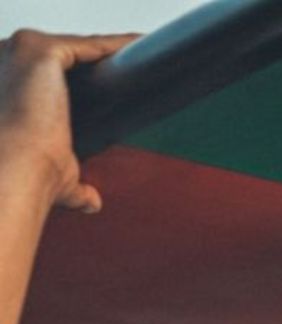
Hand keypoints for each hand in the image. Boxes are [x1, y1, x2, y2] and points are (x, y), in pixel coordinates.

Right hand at [0, 29, 138, 212]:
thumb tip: (91, 202)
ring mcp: (19, 51)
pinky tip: (142, 46)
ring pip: (80, 49)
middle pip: (68, 58)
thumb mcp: (58, 174)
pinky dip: (117, 46)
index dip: (86, 80)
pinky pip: (89, 45)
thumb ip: (75, 185)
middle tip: (141, 67)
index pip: (53, 76)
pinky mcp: (39, 49)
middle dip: (103, 61)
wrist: (20, 173)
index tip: (116, 86)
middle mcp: (5, 60)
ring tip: (148, 54)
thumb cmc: (32, 177)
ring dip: (115, 50)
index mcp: (5, 84)